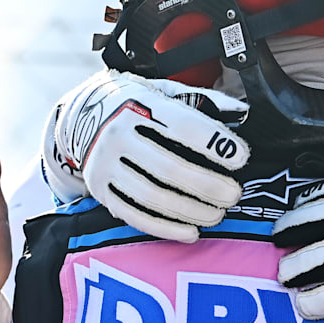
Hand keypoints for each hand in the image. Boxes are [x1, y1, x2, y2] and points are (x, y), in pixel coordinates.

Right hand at [44, 70, 250, 241]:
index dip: (215, 143)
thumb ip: (202, 99)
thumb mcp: (164, 90)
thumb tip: (241, 111)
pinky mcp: (100, 189)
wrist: (81, 116)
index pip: (183, 126)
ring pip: (152, 196)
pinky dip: (165, 228)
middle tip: (234, 194)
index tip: (241, 157)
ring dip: (190, 210)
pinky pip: (134, 215)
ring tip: (217, 214)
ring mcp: (105, 165)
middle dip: (208, 185)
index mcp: (140, 105)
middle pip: (169, 168)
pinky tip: (190, 232)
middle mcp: (118, 135)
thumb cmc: (137, 104)